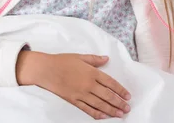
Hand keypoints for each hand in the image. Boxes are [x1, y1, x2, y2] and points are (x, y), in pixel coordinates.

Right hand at [16, 51, 130, 119]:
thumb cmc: (62, 61)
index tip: (127, 96)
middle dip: (119, 103)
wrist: (46, 69)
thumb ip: (94, 59)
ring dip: (111, 110)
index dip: (120, 90)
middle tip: (127, 108)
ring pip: (100, 104)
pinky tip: (103, 116)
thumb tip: (107, 59)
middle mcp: (89, 84)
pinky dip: (96, 113)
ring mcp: (81, 93)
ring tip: (120, 114)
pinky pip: (87, 109)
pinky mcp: (74, 100)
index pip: (111, 83)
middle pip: (108, 95)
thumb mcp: (79, 56)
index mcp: (92, 72)